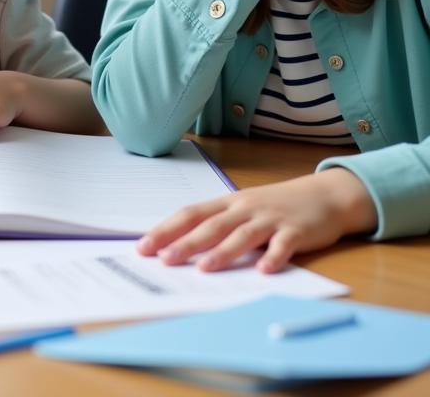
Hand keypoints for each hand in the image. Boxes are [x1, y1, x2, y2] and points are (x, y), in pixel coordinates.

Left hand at [136, 169, 377, 272]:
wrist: (323, 195)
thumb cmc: (275, 206)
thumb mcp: (243, 209)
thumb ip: (219, 224)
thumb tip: (181, 245)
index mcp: (227, 203)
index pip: (190, 214)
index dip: (166, 229)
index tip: (144, 247)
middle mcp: (244, 208)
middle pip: (211, 225)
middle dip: (186, 243)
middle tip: (164, 260)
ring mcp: (270, 218)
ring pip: (242, 235)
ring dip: (223, 252)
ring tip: (204, 268)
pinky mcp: (296, 230)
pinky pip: (284, 245)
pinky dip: (273, 257)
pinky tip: (263, 271)